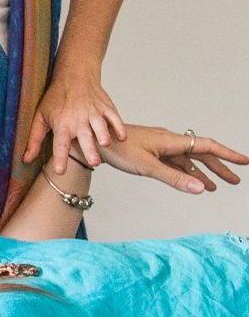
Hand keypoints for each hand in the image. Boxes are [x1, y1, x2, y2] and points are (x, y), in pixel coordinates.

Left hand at [23, 73, 125, 173]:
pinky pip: (114, 117)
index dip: (60, 157)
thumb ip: (35, 140)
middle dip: (89, 149)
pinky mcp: (106, 107)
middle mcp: (78, 119)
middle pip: (84, 136)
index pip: (60, 143)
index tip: (60, 171)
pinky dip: (119, 126)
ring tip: (104, 144)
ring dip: (103, 135)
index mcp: (62, 124)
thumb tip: (26, 160)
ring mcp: (93, 112)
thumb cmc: (56, 98)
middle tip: (93, 162)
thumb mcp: (40, 116)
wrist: (74, 74)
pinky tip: (121, 136)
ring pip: (100, 125)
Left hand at [98, 124, 248, 193]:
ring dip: (204, 172)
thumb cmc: (117, 149)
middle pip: (200, 153)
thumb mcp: (147, 166)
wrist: (94, 142)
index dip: (227, 154)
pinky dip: (187, 173)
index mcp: (169, 140)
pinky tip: (193, 183)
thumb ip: (174, 178)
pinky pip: (176, 163)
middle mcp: (167, 141)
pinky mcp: (151, 153)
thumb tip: (202, 188)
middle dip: (219, 166)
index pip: (205, 145)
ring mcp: (159, 147)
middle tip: (237, 180)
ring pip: (188, 159)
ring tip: (219, 186)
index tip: (245, 161)